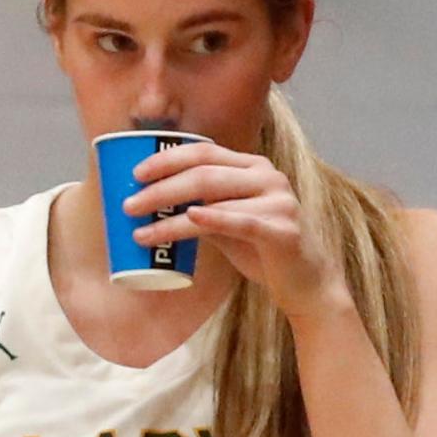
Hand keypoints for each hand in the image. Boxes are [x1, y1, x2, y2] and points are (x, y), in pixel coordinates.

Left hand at [122, 141, 352, 322]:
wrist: (307, 285)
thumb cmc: (264, 252)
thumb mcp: (229, 225)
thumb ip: (203, 210)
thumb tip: (157, 206)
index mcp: (253, 168)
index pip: (204, 151)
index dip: (167, 158)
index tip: (135, 174)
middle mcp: (267, 177)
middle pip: (203, 173)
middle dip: (160, 189)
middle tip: (129, 205)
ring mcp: (278, 202)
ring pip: (213, 200)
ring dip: (170, 217)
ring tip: (141, 231)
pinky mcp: (282, 231)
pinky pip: (241, 222)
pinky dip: (213, 219)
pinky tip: (189, 220)